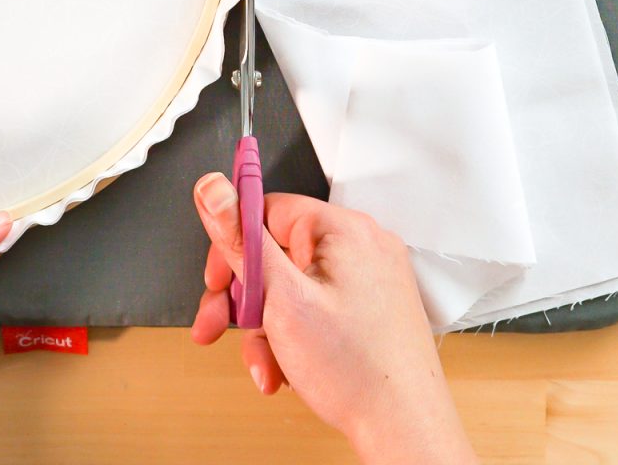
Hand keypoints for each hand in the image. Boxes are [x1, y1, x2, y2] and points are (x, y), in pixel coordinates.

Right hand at [191, 173, 475, 464]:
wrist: (403, 428)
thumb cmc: (357, 371)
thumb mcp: (281, 298)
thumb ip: (241, 239)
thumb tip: (214, 189)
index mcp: (343, 229)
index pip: (266, 210)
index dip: (232, 247)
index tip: (216, 279)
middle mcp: (360, 245)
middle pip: (273, 253)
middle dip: (243, 297)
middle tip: (220, 325)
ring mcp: (367, 277)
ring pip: (289, 286)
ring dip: (265, 326)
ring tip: (264, 362)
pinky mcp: (368, 304)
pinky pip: (313, 305)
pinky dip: (291, 334)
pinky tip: (285, 367)